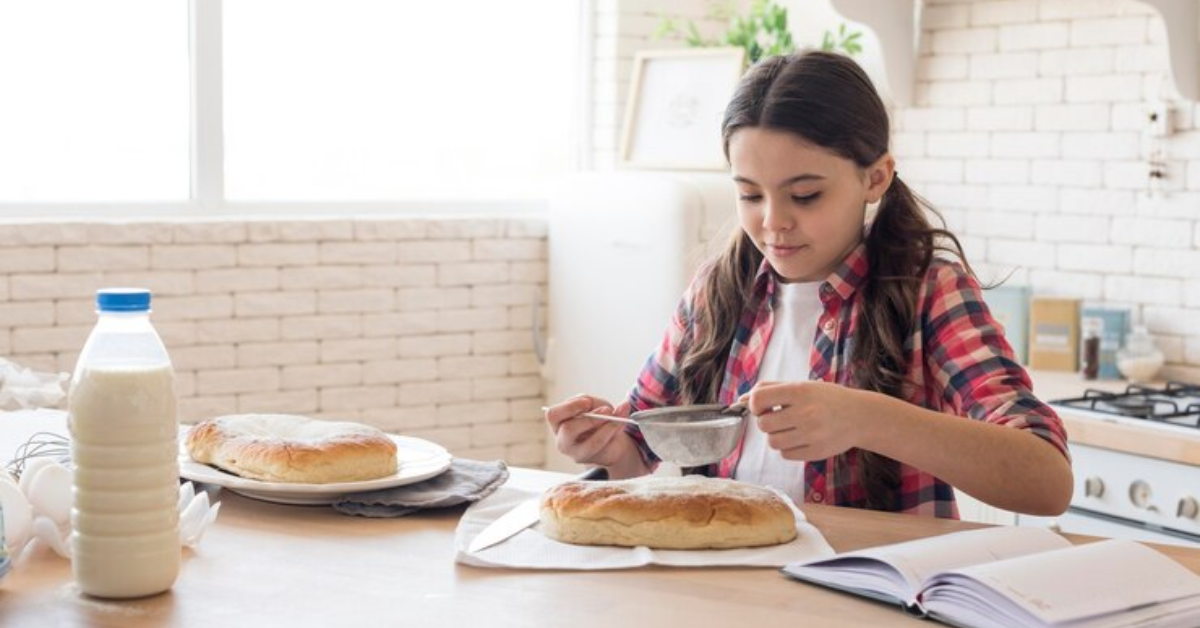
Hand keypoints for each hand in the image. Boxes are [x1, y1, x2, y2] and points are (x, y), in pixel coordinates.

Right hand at [544, 395, 639, 468]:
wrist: (610, 439)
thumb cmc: (597, 419)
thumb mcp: (596, 405)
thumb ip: (599, 403)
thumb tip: (617, 407)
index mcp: (558, 423)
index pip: (553, 415)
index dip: (569, 407)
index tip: (587, 402)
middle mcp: (563, 441)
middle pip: (568, 430)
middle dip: (590, 419)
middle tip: (606, 411)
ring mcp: (577, 454)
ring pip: (591, 444)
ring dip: (607, 428)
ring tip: (616, 419)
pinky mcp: (594, 461)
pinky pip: (606, 449)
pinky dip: (614, 434)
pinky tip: (618, 426)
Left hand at [738, 381, 865, 460]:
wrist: (859, 416)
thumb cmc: (825, 398)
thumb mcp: (801, 386)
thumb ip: (770, 389)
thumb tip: (740, 400)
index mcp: (800, 392)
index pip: (759, 398)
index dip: (755, 404)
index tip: (762, 405)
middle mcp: (806, 413)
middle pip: (763, 424)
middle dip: (766, 422)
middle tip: (779, 417)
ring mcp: (811, 435)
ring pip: (772, 442)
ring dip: (775, 436)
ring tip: (789, 428)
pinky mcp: (815, 452)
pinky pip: (785, 454)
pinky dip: (787, 448)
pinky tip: (800, 438)